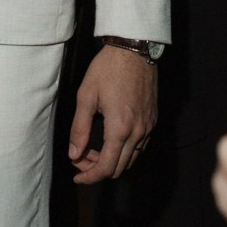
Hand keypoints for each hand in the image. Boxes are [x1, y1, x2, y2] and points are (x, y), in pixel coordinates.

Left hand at [71, 44, 158, 183]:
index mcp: (120, 129)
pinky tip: (110, 139)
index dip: (89, 177)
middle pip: (119, 168)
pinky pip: (140, 147)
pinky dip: (124, 151)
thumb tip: (74, 154)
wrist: (134, 50)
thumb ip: (78, 128)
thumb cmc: (108, 69)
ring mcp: (148, 127)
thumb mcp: (86, 96)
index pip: (105, 167)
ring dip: (112, 160)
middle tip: (81, 158)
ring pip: (131, 159)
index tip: (77, 177)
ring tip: (93, 148)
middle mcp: (138, 132)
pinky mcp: (153, 120)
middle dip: (97, 169)